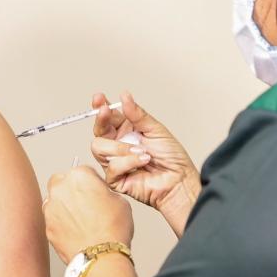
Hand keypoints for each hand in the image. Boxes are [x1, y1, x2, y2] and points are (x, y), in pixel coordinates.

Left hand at [44, 165, 133, 263]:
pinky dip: (60, 222)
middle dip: (71, 189)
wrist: (100, 256)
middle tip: (85, 203)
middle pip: (62, 181)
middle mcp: (61, 188)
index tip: (96, 190)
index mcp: (79, 176)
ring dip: (64, 205)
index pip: (83, 170)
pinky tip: (74, 230)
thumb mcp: (119, 201)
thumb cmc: (112, 229)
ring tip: (80, 219)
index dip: (92, 182)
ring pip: (54, 200)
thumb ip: (104, 191)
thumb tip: (99, 195)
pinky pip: (52, 219)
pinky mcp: (46, 225)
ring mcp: (50, 207)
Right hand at [89, 93, 199, 228]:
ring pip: (99, 148)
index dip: (100, 106)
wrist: (178, 180)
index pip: (108, 117)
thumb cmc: (171, 157)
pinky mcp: (115, 179)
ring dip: (120, 147)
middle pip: (98, 131)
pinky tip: (143, 162)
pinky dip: (128, 162)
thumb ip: (137, 114)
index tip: (99, 99)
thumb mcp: (156, 129)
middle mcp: (117, 145)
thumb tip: (125, 97)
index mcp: (126, 131)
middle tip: (106, 112)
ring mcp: (115, 162)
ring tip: (141, 150)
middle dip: (101, 120)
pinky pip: (112, 167)